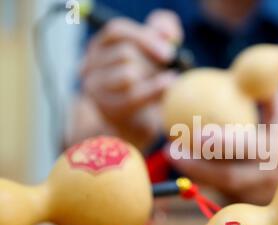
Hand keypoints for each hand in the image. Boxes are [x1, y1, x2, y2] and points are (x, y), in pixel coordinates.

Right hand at [80, 10, 181, 146]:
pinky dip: (154, 90)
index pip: (117, 31)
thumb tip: (167, 33)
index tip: (169, 52)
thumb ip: (162, 35)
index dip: (145, 37)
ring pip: (128, 73)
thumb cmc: (147, 84)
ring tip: (159, 86)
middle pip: (125, 52)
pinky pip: (133, 95)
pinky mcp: (105, 107)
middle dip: (152, 63)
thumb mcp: (155, 55)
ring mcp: (94, 87)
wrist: (136, 123)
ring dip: (152, 79)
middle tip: (166, 72)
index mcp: (101, 46)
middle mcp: (91, 64)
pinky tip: (167, 86)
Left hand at [168, 90, 277, 204]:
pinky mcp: (250, 207)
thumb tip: (239, 65)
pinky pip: (221, 195)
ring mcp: (257, 197)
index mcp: (275, 148)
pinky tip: (188, 167)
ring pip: (219, 189)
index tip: (192, 133)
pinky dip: (204, 181)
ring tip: (172, 156)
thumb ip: (263, 87)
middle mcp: (266, 177)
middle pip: (227, 177)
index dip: (218, 143)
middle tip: (169, 150)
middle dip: (195, 166)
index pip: (244, 147)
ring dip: (194, 174)